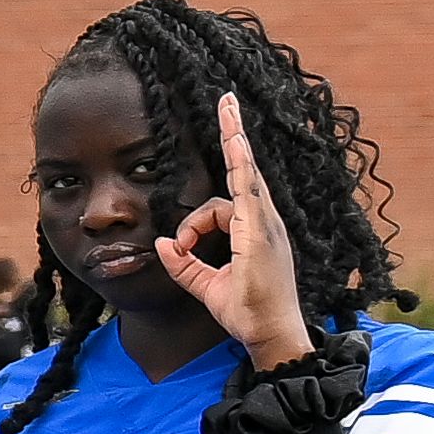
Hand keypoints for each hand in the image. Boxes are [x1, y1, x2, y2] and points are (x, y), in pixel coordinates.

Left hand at [157, 89, 317, 372]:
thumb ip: (183, 265)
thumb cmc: (246, 311)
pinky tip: (233, 141)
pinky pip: (245, 193)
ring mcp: (266, 224)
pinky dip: (237, 170)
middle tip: (226, 99)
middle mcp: (264, 221)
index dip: (226, 164)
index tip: (224, 131)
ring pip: (239, 180)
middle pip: (245, 168)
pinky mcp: (260, 233)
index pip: (234, 189)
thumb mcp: (204, 286)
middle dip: (236, 131)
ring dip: (229, 149)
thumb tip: (164, 243)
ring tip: (217, 141)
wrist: (268, 334)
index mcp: (254, 230)